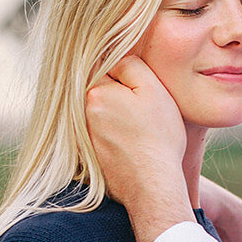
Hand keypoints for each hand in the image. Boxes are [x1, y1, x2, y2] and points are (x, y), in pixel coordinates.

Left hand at [86, 57, 191, 241]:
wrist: (153, 185)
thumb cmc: (158, 136)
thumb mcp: (152, 88)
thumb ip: (129, 64)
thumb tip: (114, 56)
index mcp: (95, 93)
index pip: (104, 67)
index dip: (124, 72)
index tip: (137, 84)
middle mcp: (83, 115)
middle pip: (101, 91)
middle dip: (119, 94)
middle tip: (143, 109)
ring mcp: (86, 138)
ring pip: (102, 114)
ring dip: (118, 116)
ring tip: (141, 129)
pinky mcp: (92, 157)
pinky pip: (104, 136)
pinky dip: (117, 137)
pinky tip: (134, 146)